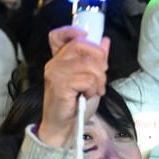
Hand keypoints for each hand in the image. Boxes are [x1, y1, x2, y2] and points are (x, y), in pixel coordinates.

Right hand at [37, 26, 109, 147]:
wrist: (64, 127)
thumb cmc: (75, 105)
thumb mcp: (90, 79)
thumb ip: (96, 60)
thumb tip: (104, 40)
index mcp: (59, 60)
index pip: (57, 35)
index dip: (72, 30)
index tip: (87, 37)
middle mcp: (54, 64)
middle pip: (81, 44)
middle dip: (99, 59)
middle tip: (100, 76)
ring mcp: (55, 74)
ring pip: (88, 63)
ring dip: (99, 78)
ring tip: (95, 90)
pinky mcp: (59, 85)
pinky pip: (86, 78)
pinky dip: (93, 88)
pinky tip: (88, 96)